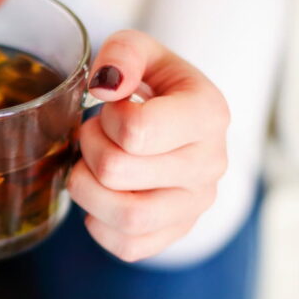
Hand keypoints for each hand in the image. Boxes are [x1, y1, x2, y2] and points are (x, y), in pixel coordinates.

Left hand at [68, 30, 229, 262]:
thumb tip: (107, 86)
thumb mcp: (142, 51)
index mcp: (208, 113)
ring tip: (90, 167)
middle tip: (92, 135)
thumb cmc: (154, 84)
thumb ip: (123, 53)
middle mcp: (211, 163)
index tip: (112, 108)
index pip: (136, 131)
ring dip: (87, 190)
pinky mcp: (178, 231)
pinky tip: (102, 196)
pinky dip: (100, 225)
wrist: (177, 118)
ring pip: (126, 217)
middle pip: (118, 172)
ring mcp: (196, 204)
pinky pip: (128, 246)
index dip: (107, 118)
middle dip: (88, 149)